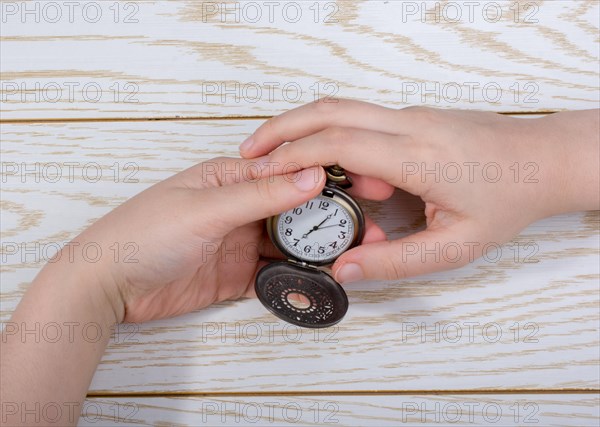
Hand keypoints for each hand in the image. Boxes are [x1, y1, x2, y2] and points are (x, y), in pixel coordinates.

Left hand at [66, 157, 385, 322]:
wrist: (107, 287)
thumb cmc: (143, 234)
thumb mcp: (206, 209)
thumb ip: (260, 195)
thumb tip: (311, 176)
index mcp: (230, 179)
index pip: (286, 172)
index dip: (323, 177)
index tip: (360, 185)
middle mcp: (238, 209)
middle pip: (293, 211)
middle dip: (328, 219)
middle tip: (365, 229)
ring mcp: (238, 244)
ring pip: (288, 244)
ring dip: (316, 251)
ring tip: (351, 257)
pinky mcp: (235, 276)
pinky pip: (274, 276)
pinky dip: (294, 279)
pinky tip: (318, 282)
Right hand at [240, 99, 598, 282]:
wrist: (545, 160)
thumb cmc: (507, 200)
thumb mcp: (456, 246)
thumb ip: (396, 262)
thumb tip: (345, 270)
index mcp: (418, 155)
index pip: (339, 144)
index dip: (293, 157)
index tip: (262, 174)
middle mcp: (410, 124)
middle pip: (329, 110)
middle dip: (281, 128)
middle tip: (248, 153)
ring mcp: (411, 115)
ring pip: (342, 107)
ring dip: (301, 125)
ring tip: (273, 154)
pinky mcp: (413, 117)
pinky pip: (360, 116)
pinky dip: (327, 130)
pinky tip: (321, 160)